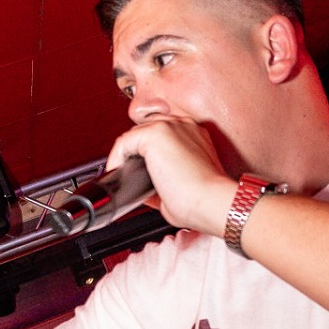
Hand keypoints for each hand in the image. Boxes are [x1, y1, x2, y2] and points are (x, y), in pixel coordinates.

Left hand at [105, 118, 236, 236]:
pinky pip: (124, 142)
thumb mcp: (183, 188)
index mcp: (195, 136)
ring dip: (125, 156)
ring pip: (134, 136)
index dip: (147, 156)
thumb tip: (145, 191)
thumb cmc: (205, 200)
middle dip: (134, 155)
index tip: (142, 174)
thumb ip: (163, 183)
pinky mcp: (155, 133)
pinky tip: (119, 174)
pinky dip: (116, 159)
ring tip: (122, 177)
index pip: (162, 138)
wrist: (212, 201)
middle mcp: (185, 126)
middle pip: (146, 134)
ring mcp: (171, 126)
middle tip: (128, 177)